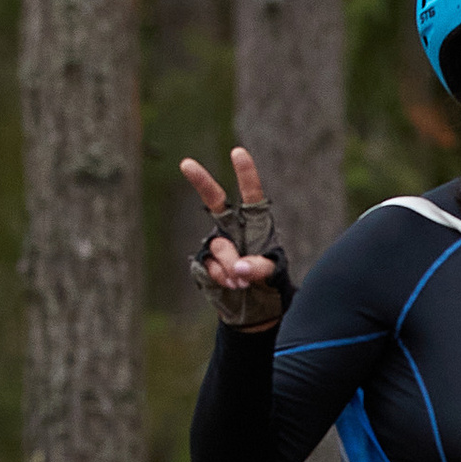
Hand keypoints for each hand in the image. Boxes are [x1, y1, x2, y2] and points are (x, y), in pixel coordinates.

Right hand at [180, 147, 279, 300]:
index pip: (250, 194)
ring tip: (243, 283)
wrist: (254, 309)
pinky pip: (209, 265)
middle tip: (186, 164)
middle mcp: (233, 228)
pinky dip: (221, 278)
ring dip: (230, 265)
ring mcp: (217, 243)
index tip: (237, 152)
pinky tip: (232, 287)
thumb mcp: (274, 275)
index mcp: (255, 223)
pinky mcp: (205, 261)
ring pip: (219, 246)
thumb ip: (260, 268)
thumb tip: (238, 268)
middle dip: (201, 182)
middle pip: (215, 200)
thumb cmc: (270, 283)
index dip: (245, 174)